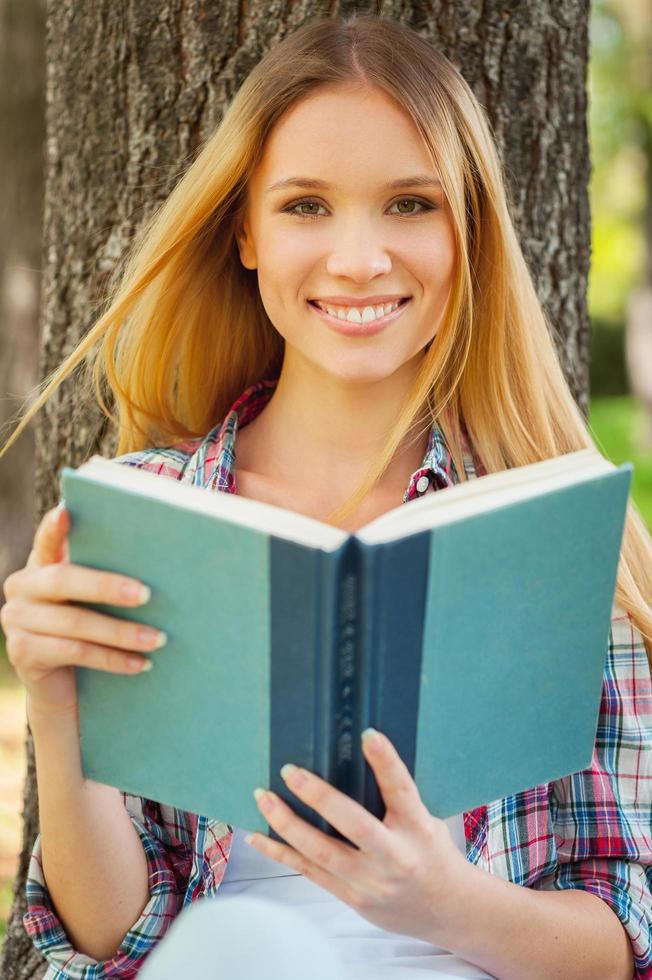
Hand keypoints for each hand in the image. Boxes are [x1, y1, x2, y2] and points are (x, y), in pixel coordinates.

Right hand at [0, 503, 163, 720]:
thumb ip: (110, 576)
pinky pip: (74, 652)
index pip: (47, 540)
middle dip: (108, 586)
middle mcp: (22, 586)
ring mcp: (16, 619)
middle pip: (63, 580)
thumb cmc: (91, 630)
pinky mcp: (22, 652)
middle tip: (147, 594)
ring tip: (157, 638)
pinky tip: (140, 663)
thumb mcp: (96, 601)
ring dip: (122, 632)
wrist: (63, 685)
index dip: (54, 528)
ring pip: (74, 622)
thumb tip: (161, 564)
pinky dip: (112, 659)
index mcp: (41, 563)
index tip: (67, 511)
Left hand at [247, 727, 471, 945]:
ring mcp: (371, 882)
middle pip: (354, 825)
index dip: (386, 762)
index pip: (402, 790)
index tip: (368, 734)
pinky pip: (310, 873)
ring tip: (264, 797)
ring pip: (322, 852)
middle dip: (319, 797)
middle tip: (290, 771)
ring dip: (287, 824)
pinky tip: (258, 836)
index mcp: (418, 829)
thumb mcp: (426, 821)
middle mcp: (395, 856)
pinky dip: (281, 853)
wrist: (447, 911)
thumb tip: (356, 756)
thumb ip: (396, 799)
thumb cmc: (432, 853)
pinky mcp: (353, 899)